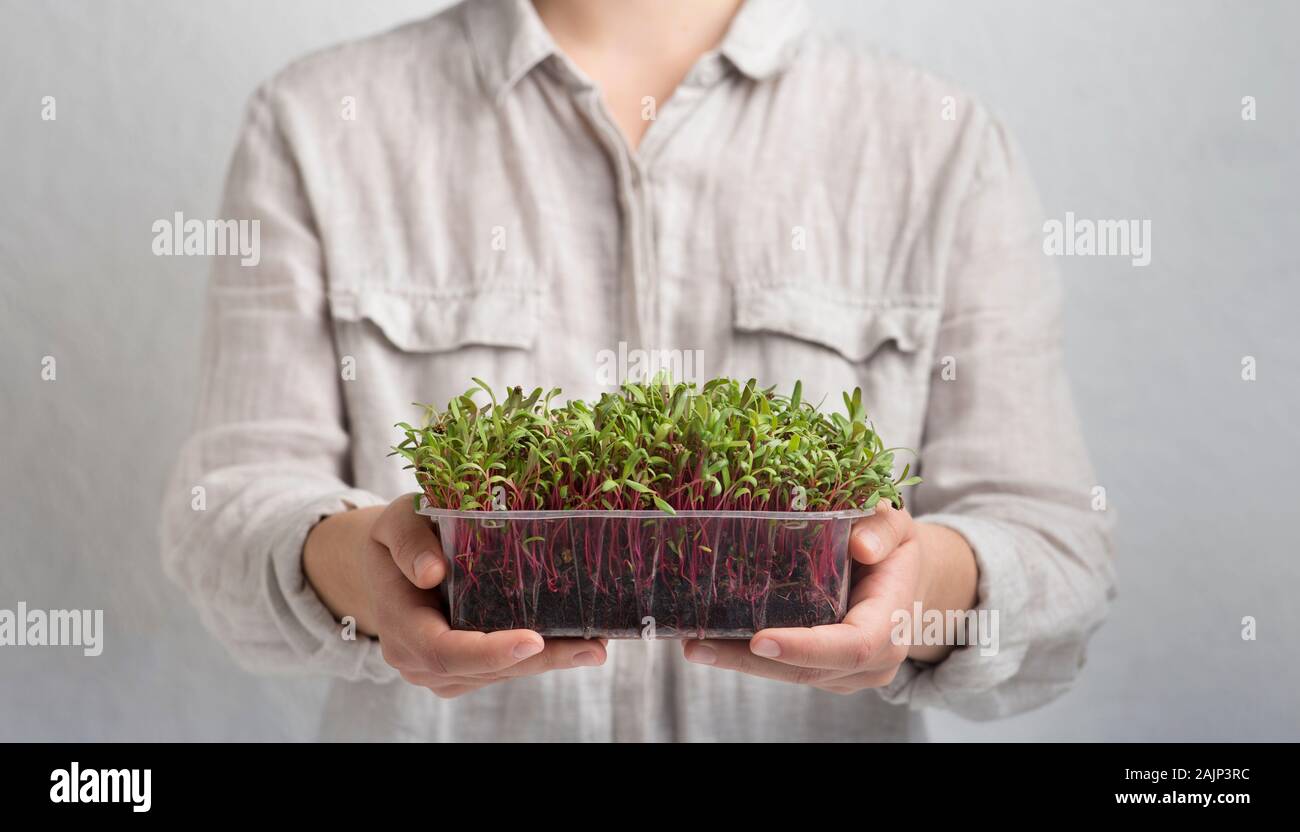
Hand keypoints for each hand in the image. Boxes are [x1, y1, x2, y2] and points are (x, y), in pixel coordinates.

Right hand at [306, 494, 607, 698]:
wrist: (386, 566)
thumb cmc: (396, 538)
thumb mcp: (395, 521)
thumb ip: (409, 542)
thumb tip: (433, 571)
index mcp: (400, 623)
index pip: (445, 650)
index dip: (491, 651)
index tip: (534, 639)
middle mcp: (417, 659)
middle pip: (484, 670)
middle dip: (540, 660)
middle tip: (592, 648)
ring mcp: (437, 672)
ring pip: (499, 675)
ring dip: (547, 662)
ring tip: (595, 644)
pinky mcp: (460, 673)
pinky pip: (501, 671)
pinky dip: (536, 658)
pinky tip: (573, 644)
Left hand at [681, 501, 976, 692]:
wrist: (903, 579)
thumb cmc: (894, 545)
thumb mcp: (897, 524)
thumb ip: (883, 527)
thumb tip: (859, 545)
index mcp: (893, 620)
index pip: (853, 644)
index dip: (806, 645)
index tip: (759, 639)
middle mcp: (875, 659)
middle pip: (809, 669)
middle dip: (750, 662)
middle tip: (697, 646)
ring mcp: (849, 673)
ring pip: (791, 675)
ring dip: (740, 663)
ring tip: (693, 644)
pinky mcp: (825, 673)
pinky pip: (786, 670)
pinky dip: (748, 658)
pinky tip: (711, 642)